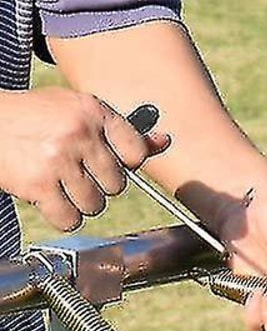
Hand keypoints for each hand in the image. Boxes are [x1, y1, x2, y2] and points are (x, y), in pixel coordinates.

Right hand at [0, 87, 168, 230]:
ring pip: (95, 205)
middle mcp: (78, 134)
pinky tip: (50, 198)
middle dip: (99, 184)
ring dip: (80, 202)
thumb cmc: (38, 118)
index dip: (126, 163)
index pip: (136, 152)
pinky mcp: (39, 185)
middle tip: (76, 171)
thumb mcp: (78, 111)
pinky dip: (63, 216)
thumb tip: (165, 141)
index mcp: (92, 111)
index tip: (108, 160)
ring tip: (61, 182)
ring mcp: (58, 160)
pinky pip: (70, 220)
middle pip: (117, 185)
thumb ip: (122, 130)